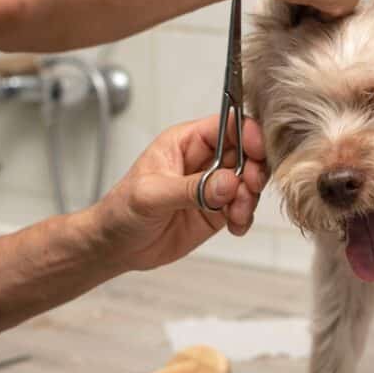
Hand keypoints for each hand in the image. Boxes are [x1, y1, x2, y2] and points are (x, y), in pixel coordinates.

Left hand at [91, 114, 266, 272]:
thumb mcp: (150, 195)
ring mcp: (213, 186)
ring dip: (250, 197)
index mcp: (185, 141)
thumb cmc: (121, 211)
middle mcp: (204, 160)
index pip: (226, 125)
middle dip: (254, 169)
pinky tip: (235, 226)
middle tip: (248, 188)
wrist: (116, 247)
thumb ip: (190, 189)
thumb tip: (226, 183)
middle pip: (246, 152)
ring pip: (248, 182)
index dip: (247, 133)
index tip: (257, 151)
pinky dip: (246, 217)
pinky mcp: (217, 211)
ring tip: (236, 214)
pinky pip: (244, 208)